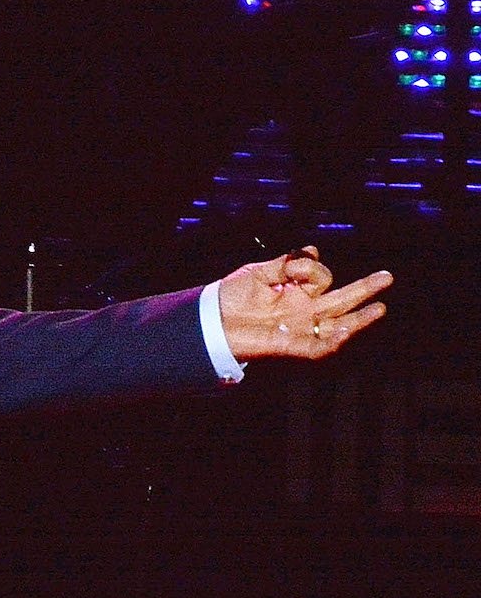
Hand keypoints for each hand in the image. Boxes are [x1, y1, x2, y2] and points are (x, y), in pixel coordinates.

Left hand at [216, 247, 392, 362]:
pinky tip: (344, 332)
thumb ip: (286, 264)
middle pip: (340, 300)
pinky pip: (316, 347)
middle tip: (387, 277)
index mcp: (298, 291)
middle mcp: (304, 310)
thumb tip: (312, 250)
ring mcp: (299, 328)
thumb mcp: (258, 273)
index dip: (313, 270)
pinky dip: (330, 342)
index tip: (292, 268)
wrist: (209, 321)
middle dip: (364, 289)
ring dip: (358, 319)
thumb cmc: (231, 296)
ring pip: (337, 325)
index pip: (321, 278)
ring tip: (380, 309)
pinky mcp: (289, 345)